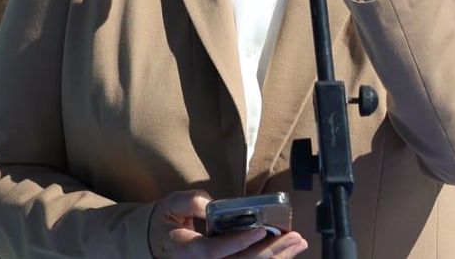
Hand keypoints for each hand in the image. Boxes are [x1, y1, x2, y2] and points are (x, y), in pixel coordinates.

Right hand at [148, 190, 306, 258]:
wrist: (157, 242)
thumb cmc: (166, 220)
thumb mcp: (172, 205)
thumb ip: (191, 202)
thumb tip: (212, 204)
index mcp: (188, 251)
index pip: (215, 251)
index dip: (239, 242)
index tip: (261, 231)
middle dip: (270, 251)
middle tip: (294, 237)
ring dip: (275, 257)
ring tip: (297, 244)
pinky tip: (286, 252)